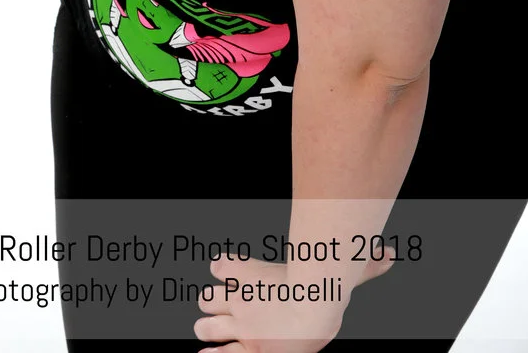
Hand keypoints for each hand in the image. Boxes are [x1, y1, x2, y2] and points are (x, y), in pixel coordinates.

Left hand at [193, 248, 395, 351]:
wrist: (311, 309)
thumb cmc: (324, 288)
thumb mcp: (338, 271)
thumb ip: (364, 265)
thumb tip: (390, 254)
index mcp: (250, 273)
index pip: (220, 266)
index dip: (224, 270)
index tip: (227, 271)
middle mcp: (240, 297)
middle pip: (207, 297)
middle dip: (210, 302)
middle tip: (217, 305)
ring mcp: (240, 324)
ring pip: (206, 323)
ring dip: (207, 327)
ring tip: (208, 329)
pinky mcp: (247, 349)